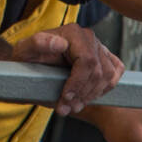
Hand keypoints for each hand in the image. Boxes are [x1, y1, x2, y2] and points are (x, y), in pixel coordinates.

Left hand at [9, 24, 123, 116]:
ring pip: (108, 76)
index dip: (78, 83)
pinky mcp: (104, 57)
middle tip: (66, 108)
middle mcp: (88, 37)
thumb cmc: (28, 57)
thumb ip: (38, 43)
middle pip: (99, 71)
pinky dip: (106, 88)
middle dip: (83, 94)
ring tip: (73, 106)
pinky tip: (89, 96)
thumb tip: (60, 44)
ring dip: (92, 96)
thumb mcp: (24, 50)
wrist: (32, 63)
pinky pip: (116, 72)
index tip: (65, 98)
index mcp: (72, 32)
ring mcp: (98, 47)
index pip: (87, 61)